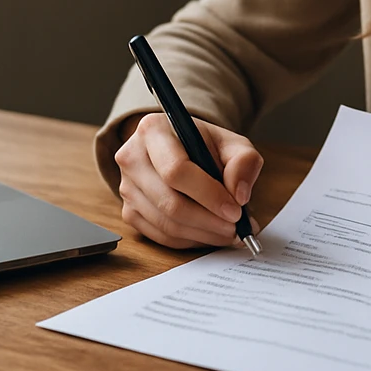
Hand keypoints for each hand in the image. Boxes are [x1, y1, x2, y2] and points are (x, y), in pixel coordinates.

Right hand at [113, 112, 263, 249]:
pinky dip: (189, 240)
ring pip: (165, 224)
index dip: (208, 195)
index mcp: (153, 130)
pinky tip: (209, 233)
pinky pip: (160, 236)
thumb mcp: (232, 143)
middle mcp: (131, 157)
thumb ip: (244, 161)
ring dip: (202, 234)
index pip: (176, 170)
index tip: (235, 210)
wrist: (182, 150)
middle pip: (169, 202)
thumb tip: (239, 195)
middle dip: (208, 221)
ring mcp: (126, 187)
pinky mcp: (129, 211)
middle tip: (235, 229)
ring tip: (228, 232)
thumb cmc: (205, 146)